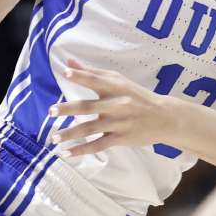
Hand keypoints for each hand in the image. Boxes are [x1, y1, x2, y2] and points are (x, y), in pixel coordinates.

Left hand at [48, 59, 178, 156]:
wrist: (164, 117)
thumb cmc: (137, 96)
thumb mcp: (119, 80)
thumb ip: (93, 73)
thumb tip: (68, 62)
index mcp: (115, 87)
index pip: (96, 80)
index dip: (81, 76)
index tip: (66, 73)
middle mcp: (116, 104)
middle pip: (88, 106)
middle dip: (69, 109)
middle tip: (50, 111)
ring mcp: (118, 122)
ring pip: (90, 128)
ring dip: (70, 133)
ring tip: (53, 137)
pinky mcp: (120, 138)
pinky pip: (98, 144)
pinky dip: (83, 150)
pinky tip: (68, 152)